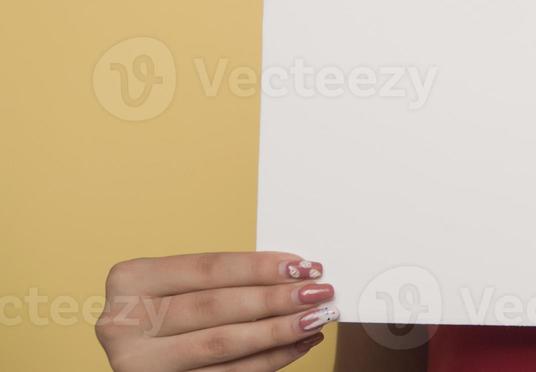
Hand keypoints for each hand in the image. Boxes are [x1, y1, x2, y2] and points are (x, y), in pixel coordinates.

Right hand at [95, 250, 338, 370]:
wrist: (145, 360)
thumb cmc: (167, 315)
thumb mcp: (178, 288)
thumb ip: (223, 280)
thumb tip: (293, 273)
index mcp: (130, 281)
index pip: (207, 268)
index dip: (259, 267)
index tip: (303, 266)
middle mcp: (124, 323)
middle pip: (216, 306)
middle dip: (275, 298)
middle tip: (319, 292)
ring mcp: (139, 363)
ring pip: (222, 344)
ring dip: (278, 331)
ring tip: (316, 318)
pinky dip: (268, 360)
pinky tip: (297, 345)